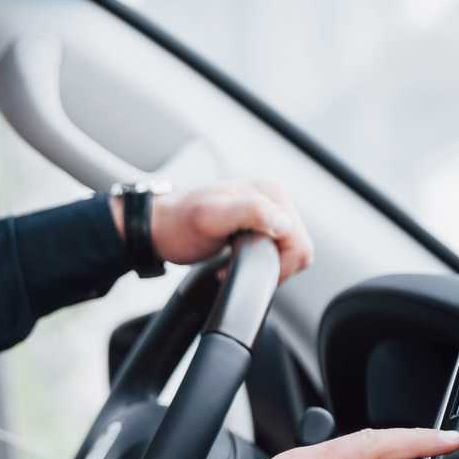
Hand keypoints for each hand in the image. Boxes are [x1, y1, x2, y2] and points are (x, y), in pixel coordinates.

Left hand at [115, 180, 313, 283]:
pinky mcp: (261, 224)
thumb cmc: (178, 225)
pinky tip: (237, 257)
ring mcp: (269, 211)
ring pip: (292, 252)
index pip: (298, 241)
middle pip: (299, 248)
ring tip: (234, 260)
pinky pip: (279, 251)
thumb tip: (284, 224)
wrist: (159, 227)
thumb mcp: (209, 218)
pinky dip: (261, 261)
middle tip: (234, 264)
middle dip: (271, 265)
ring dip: (265, 264)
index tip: (239, 264)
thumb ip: (250, 213)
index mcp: (270, 193)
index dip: (274, 263)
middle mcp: (275, 198)